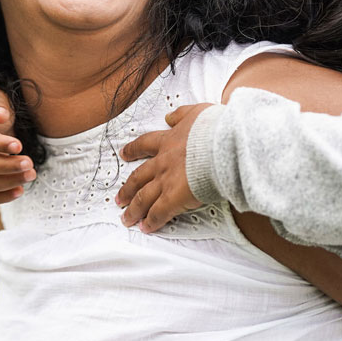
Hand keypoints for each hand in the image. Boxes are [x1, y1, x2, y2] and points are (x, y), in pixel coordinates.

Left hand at [115, 103, 212, 231]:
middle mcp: (163, 162)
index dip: (133, 150)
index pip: (145, 145)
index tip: (124, 154)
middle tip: (119, 198)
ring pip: (143, 197)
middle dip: (127, 189)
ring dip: (134, 209)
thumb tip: (170, 116)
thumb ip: (181, 114)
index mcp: (168, 141)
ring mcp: (166, 181)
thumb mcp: (196, 112)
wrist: (222, 144)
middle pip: (138, 177)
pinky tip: (146, 228)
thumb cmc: (215, 129)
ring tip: (127, 218)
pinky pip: (158, 213)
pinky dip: (151, 222)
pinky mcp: (174, 198)